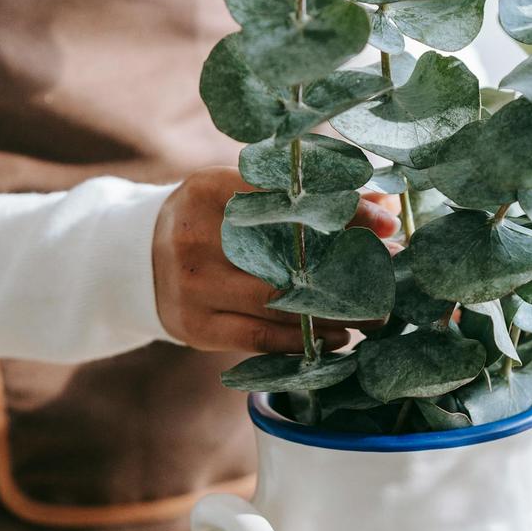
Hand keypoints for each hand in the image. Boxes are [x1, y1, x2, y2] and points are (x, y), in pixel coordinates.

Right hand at [153, 167, 397, 354]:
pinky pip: (259, 338)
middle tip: (393, 278)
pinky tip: (338, 338)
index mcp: (209, 189)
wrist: (138, 261)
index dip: (344, 212)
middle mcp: (194, 235)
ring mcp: (191, 284)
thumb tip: (387, 207)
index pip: (288, 199)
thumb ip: (308, 198)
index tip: (390, 225)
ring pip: (277, 302)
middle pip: (286, 254)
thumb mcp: (246, 197)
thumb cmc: (213, 224)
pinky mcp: (194, 326)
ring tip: (376, 314)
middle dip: (347, 268)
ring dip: (334, 311)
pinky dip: (303, 340)